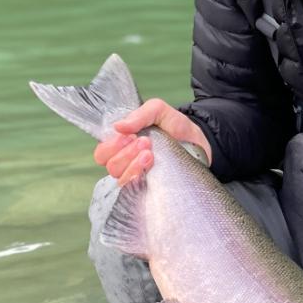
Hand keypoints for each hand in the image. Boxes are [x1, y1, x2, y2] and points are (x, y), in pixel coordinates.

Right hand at [93, 98, 210, 186]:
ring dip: (134, 166)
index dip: (112, 146)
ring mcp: (138, 177)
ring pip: (121, 179)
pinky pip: (135, 191)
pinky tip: (151, 169)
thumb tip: (118, 126)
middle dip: (126, 154)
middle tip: (146, 143)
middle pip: (110, 166)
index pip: (102, 153)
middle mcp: (126, 163)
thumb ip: (139, 115)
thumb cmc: (175, 126)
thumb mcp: (159, 110)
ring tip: (151, 155)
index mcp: (122, 145)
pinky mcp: (150, 189)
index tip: (130, 137)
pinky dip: (140, 180)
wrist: (200, 142)